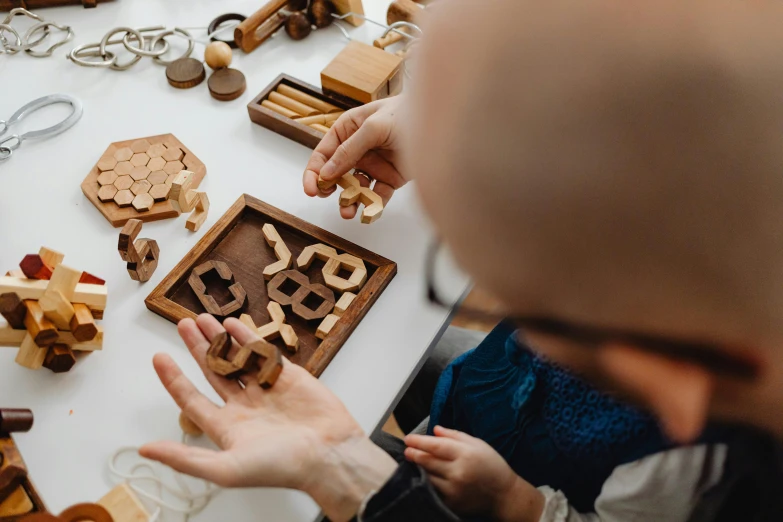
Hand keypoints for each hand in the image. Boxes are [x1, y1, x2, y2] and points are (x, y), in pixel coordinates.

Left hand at [140, 314, 396, 521]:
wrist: (329, 454)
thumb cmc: (280, 467)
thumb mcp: (226, 468)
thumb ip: (184, 458)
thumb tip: (145, 450)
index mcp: (227, 428)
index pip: (192, 399)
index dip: (174, 379)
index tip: (159, 357)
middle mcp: (244, 407)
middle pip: (213, 372)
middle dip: (197, 348)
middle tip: (182, 325)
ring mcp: (266, 389)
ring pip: (236, 358)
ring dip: (218, 338)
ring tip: (201, 318)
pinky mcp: (288, 376)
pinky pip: (263, 353)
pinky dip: (247, 337)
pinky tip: (232, 324)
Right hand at [302, 96, 407, 219]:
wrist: (441, 122)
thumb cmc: (407, 112)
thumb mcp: (374, 127)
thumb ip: (350, 149)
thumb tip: (327, 172)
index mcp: (349, 129)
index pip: (324, 153)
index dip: (314, 171)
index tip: (311, 188)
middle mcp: (359, 148)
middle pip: (337, 173)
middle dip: (330, 188)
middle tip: (327, 198)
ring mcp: (374, 164)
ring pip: (355, 187)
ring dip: (349, 201)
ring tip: (348, 212)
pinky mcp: (390, 178)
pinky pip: (377, 196)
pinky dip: (372, 206)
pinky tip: (368, 214)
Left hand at [405, 426, 544, 521]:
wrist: (504, 495)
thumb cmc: (493, 466)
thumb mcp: (478, 444)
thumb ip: (455, 435)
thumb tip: (435, 430)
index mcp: (466, 454)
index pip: (435, 446)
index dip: (419, 442)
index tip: (408, 438)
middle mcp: (458, 472)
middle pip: (428, 461)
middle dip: (414, 454)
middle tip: (406, 449)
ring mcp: (454, 489)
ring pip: (428, 476)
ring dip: (418, 468)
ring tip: (412, 461)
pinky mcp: (452, 503)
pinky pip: (434, 490)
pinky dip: (426, 482)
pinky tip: (423, 476)